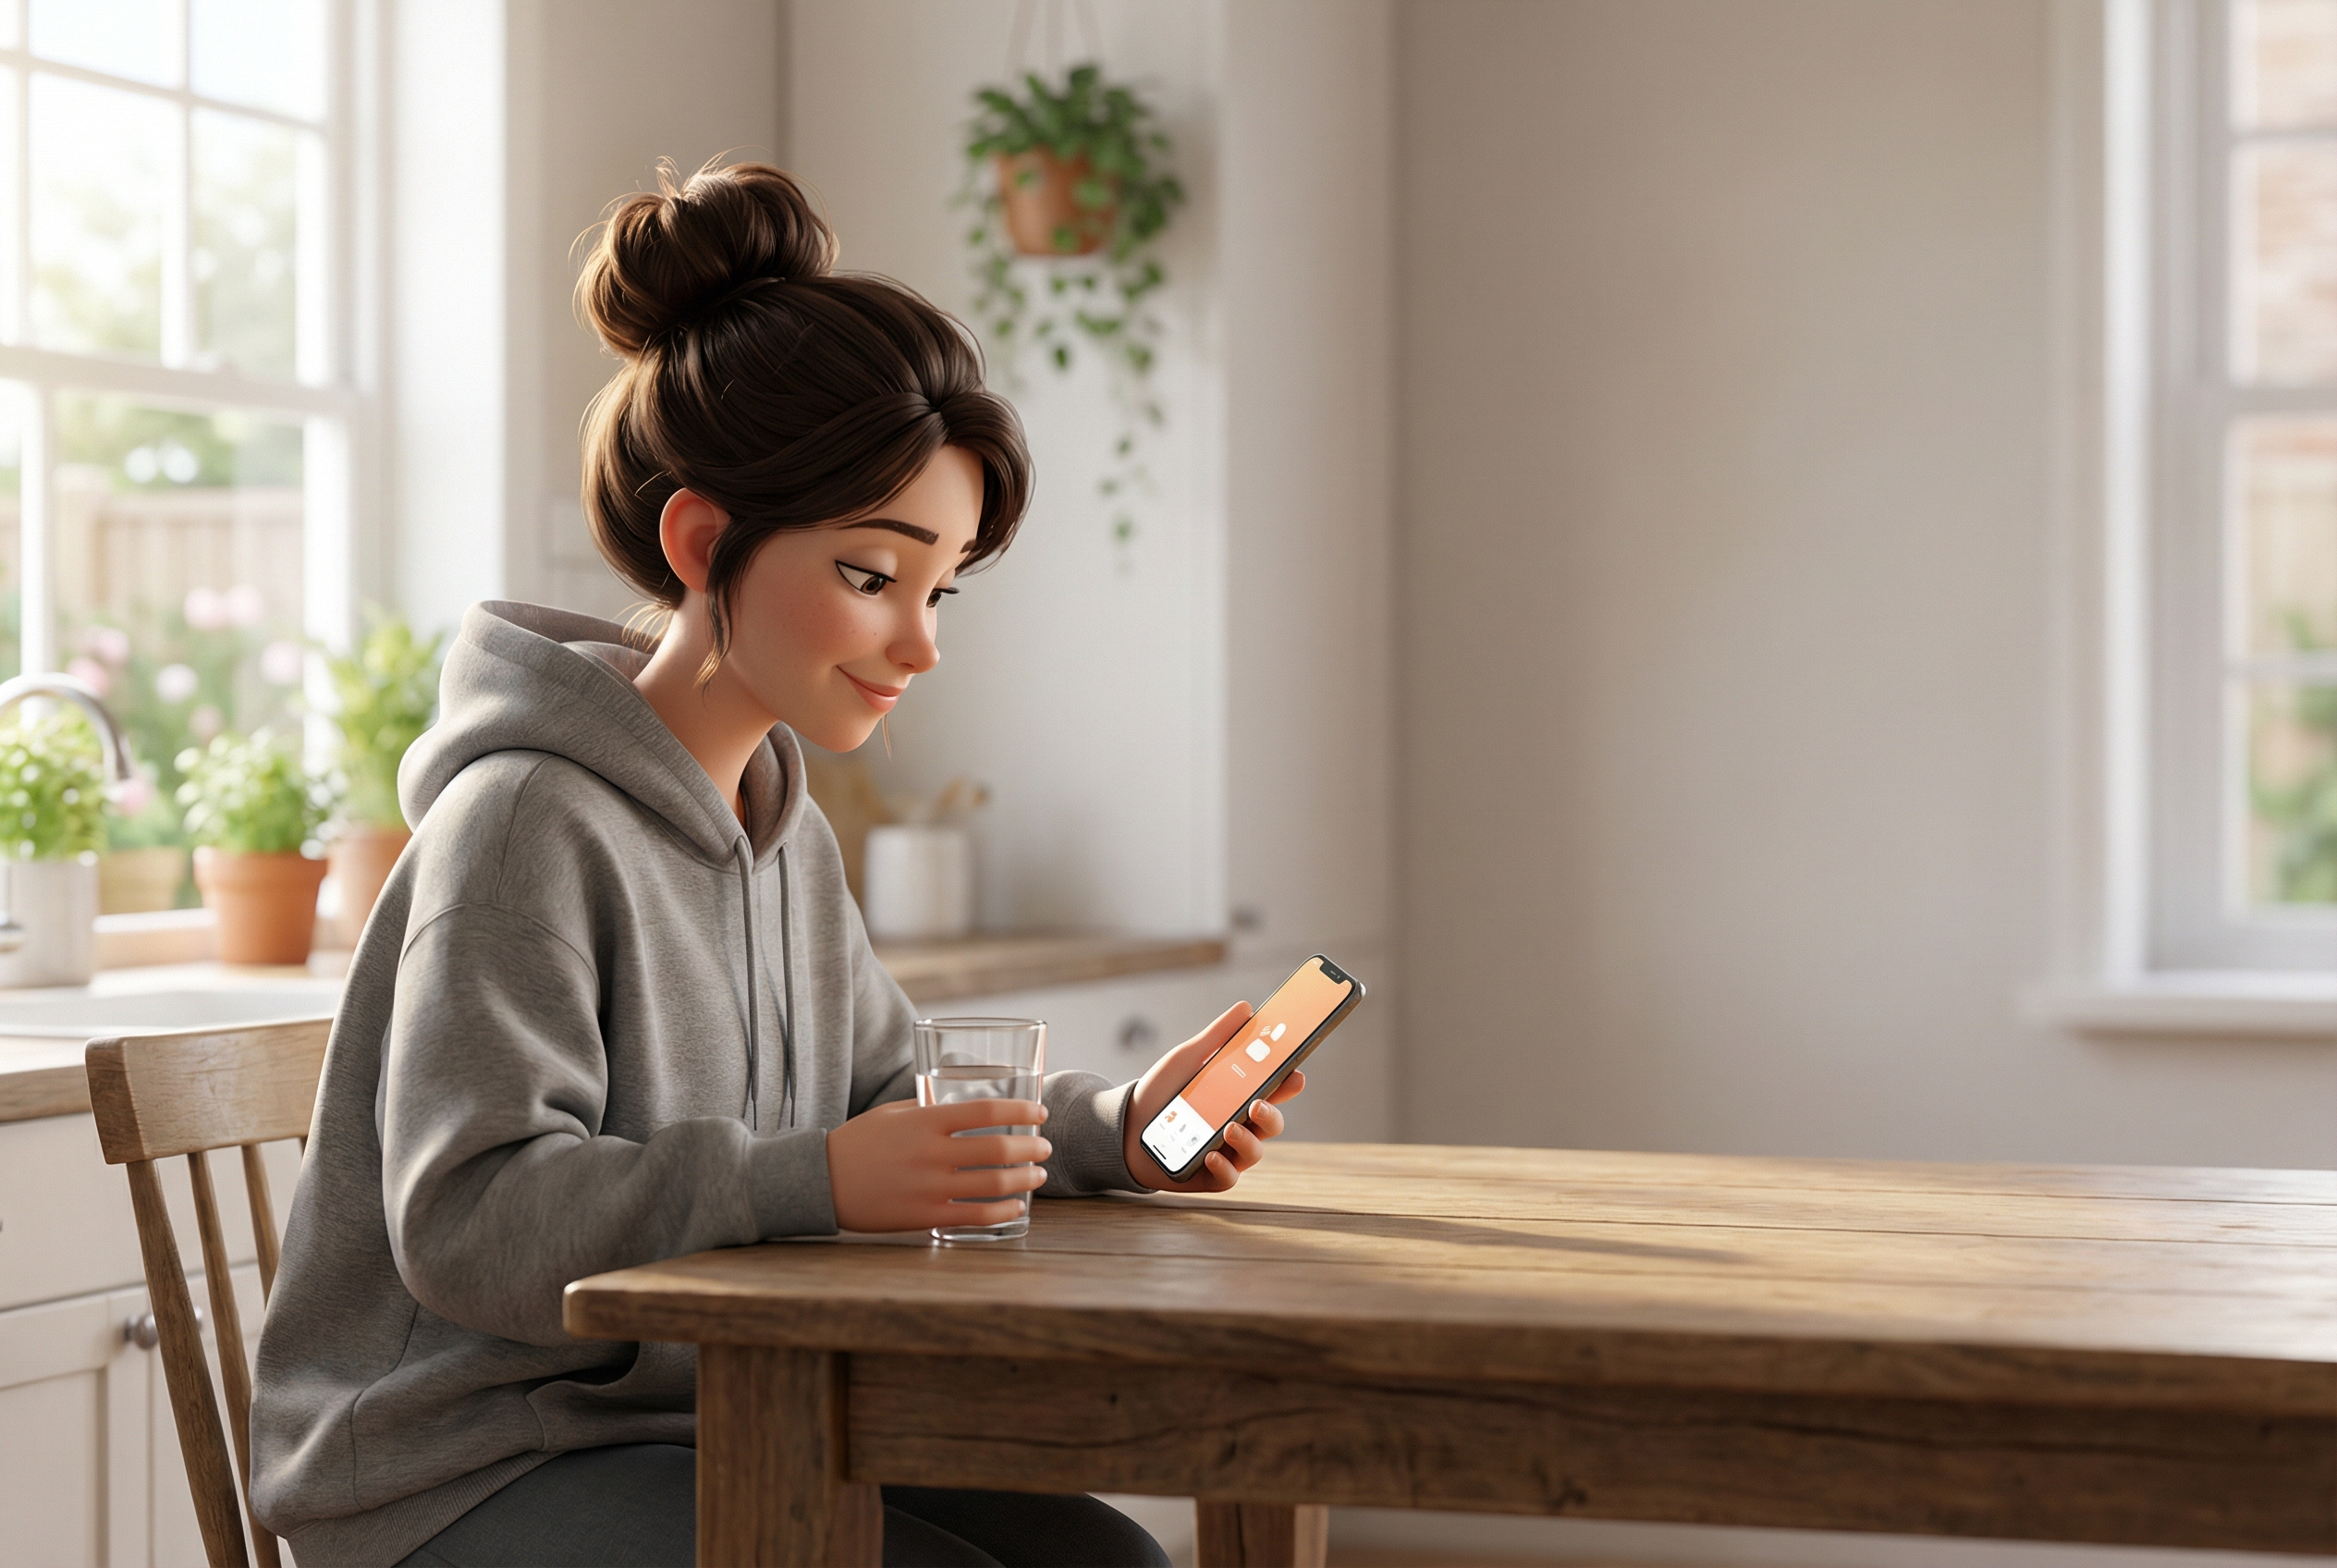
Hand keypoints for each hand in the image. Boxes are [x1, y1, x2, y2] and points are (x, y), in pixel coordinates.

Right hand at [825, 1098, 1050, 1232]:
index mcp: (924, 1121)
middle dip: (1030, 1147)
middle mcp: (931, 1153)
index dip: (1020, 1109)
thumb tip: (965, 1105)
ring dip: (1024, 1179)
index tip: (1039, 1111)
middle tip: (1044, 1147)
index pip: (986, 1110)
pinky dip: (1002, 1211)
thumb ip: (929, 1110)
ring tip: (1038, 1175)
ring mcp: (929, 1187)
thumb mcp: (892, 1114)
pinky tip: (1015, 1206)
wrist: (821, 1182)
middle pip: (997, 1147)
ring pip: (992, 1184)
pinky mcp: (924, 1217)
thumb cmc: (858, 1143)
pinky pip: (974, 1216)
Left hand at [1124, 1002, 1304, 1192]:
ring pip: (1254, 1152)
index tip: (1295, 1075)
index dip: (1289, 1084)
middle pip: (1271, 1124)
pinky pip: (1229, 1178)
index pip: (1273, 1091)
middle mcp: (1238, 1125)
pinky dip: (1224, 1168)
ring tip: (1229, 1128)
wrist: (1123, 1125)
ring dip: (1247, 1141)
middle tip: (1258, 1104)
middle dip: (1272, 1115)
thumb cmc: (1160, 1092)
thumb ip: (1217, 1037)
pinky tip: (1212, 1156)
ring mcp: (1226, 1152)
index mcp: (1238, 1097)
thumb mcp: (1187, 1059)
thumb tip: (1246, 1008)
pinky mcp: (1209, 1176)